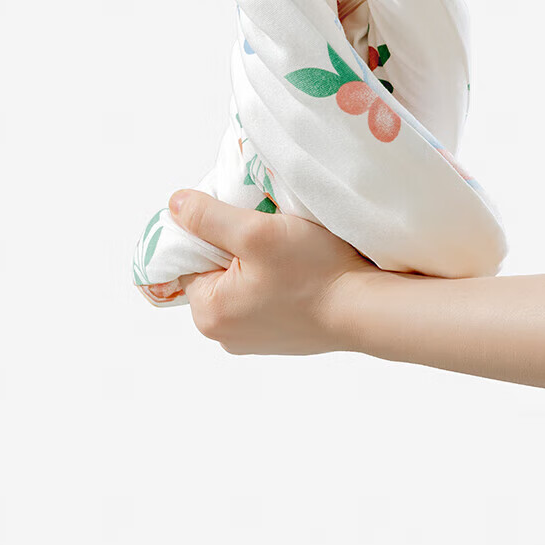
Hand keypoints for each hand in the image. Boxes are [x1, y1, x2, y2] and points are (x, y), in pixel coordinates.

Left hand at [168, 189, 375, 354]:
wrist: (368, 308)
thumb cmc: (314, 272)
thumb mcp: (255, 232)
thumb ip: (208, 217)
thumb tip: (176, 205)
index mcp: (208, 314)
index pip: (192, 257)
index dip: (214, 230)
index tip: (245, 217)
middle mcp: (224, 335)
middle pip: (217, 270)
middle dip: (237, 246)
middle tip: (270, 230)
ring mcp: (255, 340)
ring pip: (242, 282)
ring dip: (259, 261)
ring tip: (288, 248)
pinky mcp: (282, 336)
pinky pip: (266, 297)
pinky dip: (278, 279)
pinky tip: (300, 269)